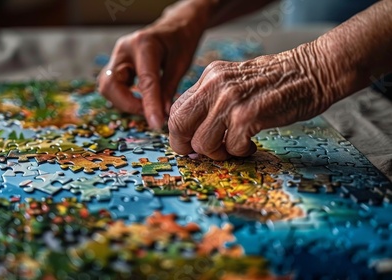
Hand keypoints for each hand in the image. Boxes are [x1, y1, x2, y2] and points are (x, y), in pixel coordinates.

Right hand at [97, 2, 208, 129]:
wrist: (174, 26)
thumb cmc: (181, 41)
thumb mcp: (181, 64)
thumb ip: (169, 89)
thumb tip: (162, 115)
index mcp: (144, 44)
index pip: (145, 80)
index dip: (150, 105)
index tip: (157, 124)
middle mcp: (124, 49)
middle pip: (111, 84)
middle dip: (127, 104)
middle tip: (151, 113)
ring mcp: (117, 56)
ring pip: (107, 87)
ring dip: (124, 102)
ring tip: (147, 106)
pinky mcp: (116, 64)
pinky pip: (112, 86)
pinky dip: (124, 97)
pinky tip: (141, 100)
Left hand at [169, 43, 336, 159]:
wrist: (314, 70)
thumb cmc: (278, 82)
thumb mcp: (235, 81)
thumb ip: (214, 100)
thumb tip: (194, 132)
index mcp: (209, 77)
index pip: (176, 110)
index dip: (179, 134)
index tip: (190, 146)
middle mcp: (215, 85)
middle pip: (180, 126)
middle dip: (188, 148)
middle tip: (204, 155)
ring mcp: (231, 100)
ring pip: (203, 143)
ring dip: (219, 153)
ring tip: (235, 148)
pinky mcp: (250, 115)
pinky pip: (232, 147)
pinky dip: (240, 152)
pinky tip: (251, 144)